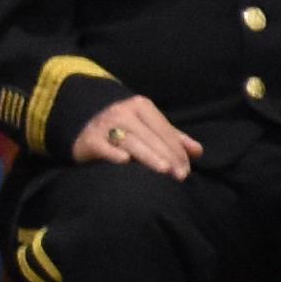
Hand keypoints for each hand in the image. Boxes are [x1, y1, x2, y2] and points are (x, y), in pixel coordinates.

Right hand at [77, 95, 200, 175]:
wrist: (82, 122)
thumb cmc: (123, 127)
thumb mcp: (148, 126)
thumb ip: (172, 138)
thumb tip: (198, 151)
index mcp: (140, 106)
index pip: (164, 130)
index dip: (177, 150)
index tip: (186, 170)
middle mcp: (123, 112)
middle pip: (151, 137)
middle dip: (168, 156)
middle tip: (180, 175)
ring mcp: (105, 125)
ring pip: (132, 142)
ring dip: (149, 155)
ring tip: (164, 169)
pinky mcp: (90, 139)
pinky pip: (103, 147)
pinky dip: (113, 153)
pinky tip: (125, 161)